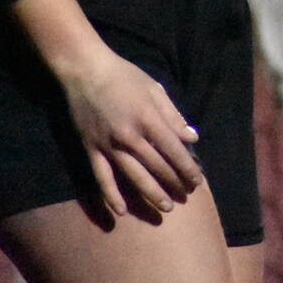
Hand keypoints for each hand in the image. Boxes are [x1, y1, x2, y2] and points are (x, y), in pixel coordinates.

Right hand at [58, 51, 202, 221]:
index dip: (187, 168)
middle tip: (186, 197)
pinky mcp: (91, 149)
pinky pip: (102, 177)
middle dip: (174, 183)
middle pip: (157, 166)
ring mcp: (109, 144)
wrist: (85, 70)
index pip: (174, 151)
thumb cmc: (124, 76)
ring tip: (166, 208)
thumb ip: (174, 116)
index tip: (197, 182)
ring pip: (133, 176)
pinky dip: (111, 196)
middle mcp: (130, 136)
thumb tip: (192, 138)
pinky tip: (120, 212)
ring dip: (151, 194)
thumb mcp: (155, 89)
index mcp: (149, 119)